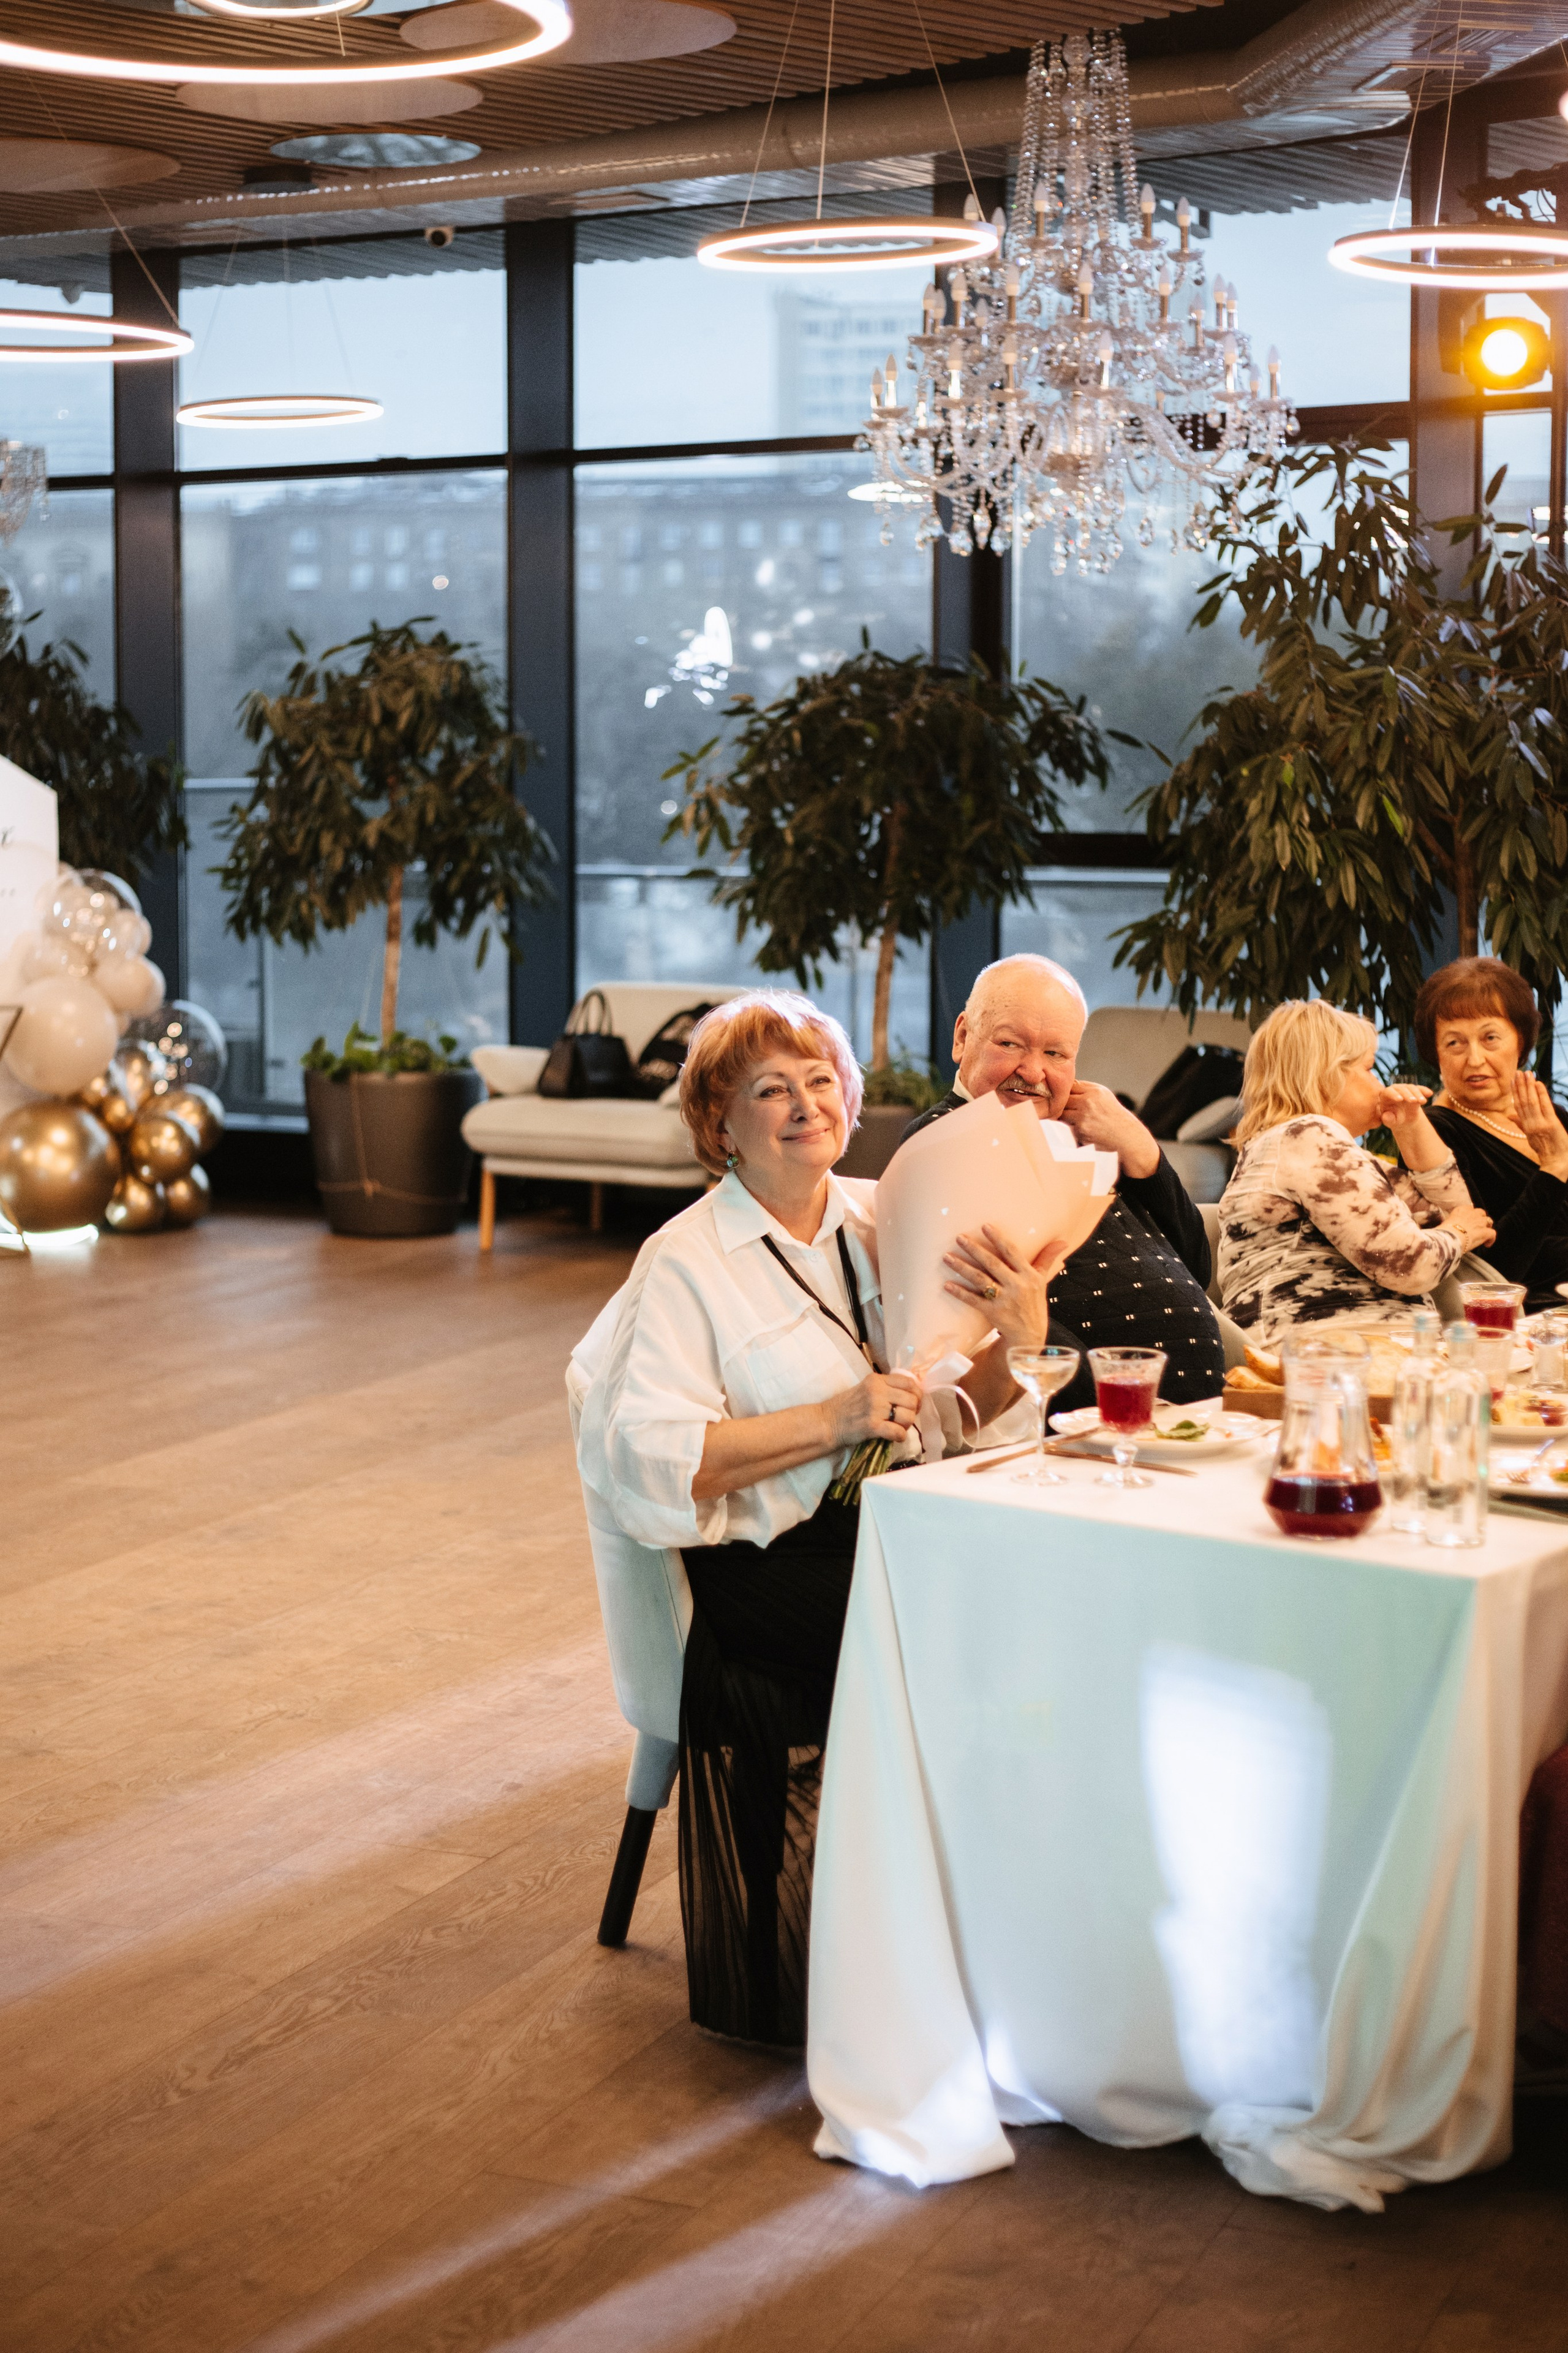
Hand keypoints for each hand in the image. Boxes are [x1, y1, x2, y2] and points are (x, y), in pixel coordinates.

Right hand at [827, 1369, 922, 1448]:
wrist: (827, 1422)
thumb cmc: (847, 1406)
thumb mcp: (866, 1388)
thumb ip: (886, 1387)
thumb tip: (912, 1395)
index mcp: (877, 1380)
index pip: (909, 1383)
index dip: (917, 1394)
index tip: (913, 1403)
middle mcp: (877, 1391)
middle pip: (912, 1400)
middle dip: (913, 1411)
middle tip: (905, 1418)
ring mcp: (875, 1409)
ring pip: (908, 1416)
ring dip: (906, 1425)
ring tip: (897, 1427)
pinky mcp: (872, 1426)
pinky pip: (898, 1432)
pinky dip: (900, 1436)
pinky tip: (894, 1436)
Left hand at [943, 1222, 1056, 1351]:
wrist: (1029, 1336)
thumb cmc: (1033, 1304)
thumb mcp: (1042, 1281)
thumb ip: (1047, 1259)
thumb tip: (1062, 1240)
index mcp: (1029, 1276)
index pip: (1012, 1253)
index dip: (999, 1239)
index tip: (985, 1226)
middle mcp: (1017, 1287)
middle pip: (993, 1264)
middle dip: (975, 1250)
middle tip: (959, 1237)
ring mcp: (1004, 1301)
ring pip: (980, 1280)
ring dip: (962, 1268)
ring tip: (947, 1257)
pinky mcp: (993, 1313)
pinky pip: (974, 1300)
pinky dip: (960, 1292)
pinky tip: (946, 1284)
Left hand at [1059, 1081, 1160, 1179]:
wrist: (1126, 1137)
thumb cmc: (1113, 1116)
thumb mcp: (1104, 1096)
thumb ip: (1085, 1090)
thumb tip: (1063, 1089)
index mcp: (1095, 1090)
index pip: (1070, 1086)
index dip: (1068, 1093)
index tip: (1071, 1100)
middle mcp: (1088, 1101)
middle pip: (1063, 1100)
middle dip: (1065, 1106)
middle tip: (1073, 1113)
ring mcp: (1083, 1116)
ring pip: (1062, 1114)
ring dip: (1066, 1118)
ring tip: (1079, 1122)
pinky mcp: (1080, 1131)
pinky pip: (1067, 1127)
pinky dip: (1072, 1130)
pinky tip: (1085, 1131)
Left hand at [1377, 1082, 1431, 1132]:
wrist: (1404, 1119)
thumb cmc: (1394, 1119)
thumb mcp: (1391, 1121)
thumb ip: (1388, 1119)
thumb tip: (1386, 1117)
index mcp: (1385, 1095)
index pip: (1389, 1092)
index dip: (1394, 1095)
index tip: (1400, 1099)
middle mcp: (1395, 1090)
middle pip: (1401, 1089)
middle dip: (1408, 1094)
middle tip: (1413, 1101)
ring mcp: (1405, 1089)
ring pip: (1411, 1088)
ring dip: (1418, 1094)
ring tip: (1423, 1102)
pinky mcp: (1414, 1091)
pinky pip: (1420, 1089)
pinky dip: (1425, 1090)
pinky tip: (1430, 1094)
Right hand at [1441, 1204, 1496, 1254]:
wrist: (1449, 1238)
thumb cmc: (1444, 1232)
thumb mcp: (1444, 1223)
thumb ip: (1449, 1223)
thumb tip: (1446, 1228)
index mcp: (1460, 1210)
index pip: (1469, 1208)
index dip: (1470, 1214)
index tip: (1468, 1220)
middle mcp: (1471, 1213)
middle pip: (1481, 1212)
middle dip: (1480, 1219)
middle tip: (1477, 1227)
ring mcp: (1479, 1222)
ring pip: (1489, 1220)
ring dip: (1487, 1227)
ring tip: (1483, 1234)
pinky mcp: (1485, 1232)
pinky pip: (1493, 1233)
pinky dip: (1491, 1239)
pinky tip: (1487, 1244)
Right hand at [1514, 1071, 1567, 1179]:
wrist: (1557, 1164)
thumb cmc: (1547, 1152)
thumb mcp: (1531, 1139)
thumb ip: (1521, 1125)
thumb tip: (1510, 1115)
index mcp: (1526, 1127)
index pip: (1519, 1106)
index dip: (1515, 1092)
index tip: (1513, 1080)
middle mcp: (1531, 1124)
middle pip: (1523, 1102)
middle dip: (1520, 1086)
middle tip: (1518, 1072)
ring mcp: (1540, 1124)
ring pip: (1531, 1102)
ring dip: (1528, 1087)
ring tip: (1526, 1073)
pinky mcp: (1550, 1124)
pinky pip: (1544, 1106)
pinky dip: (1540, 1094)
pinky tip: (1538, 1084)